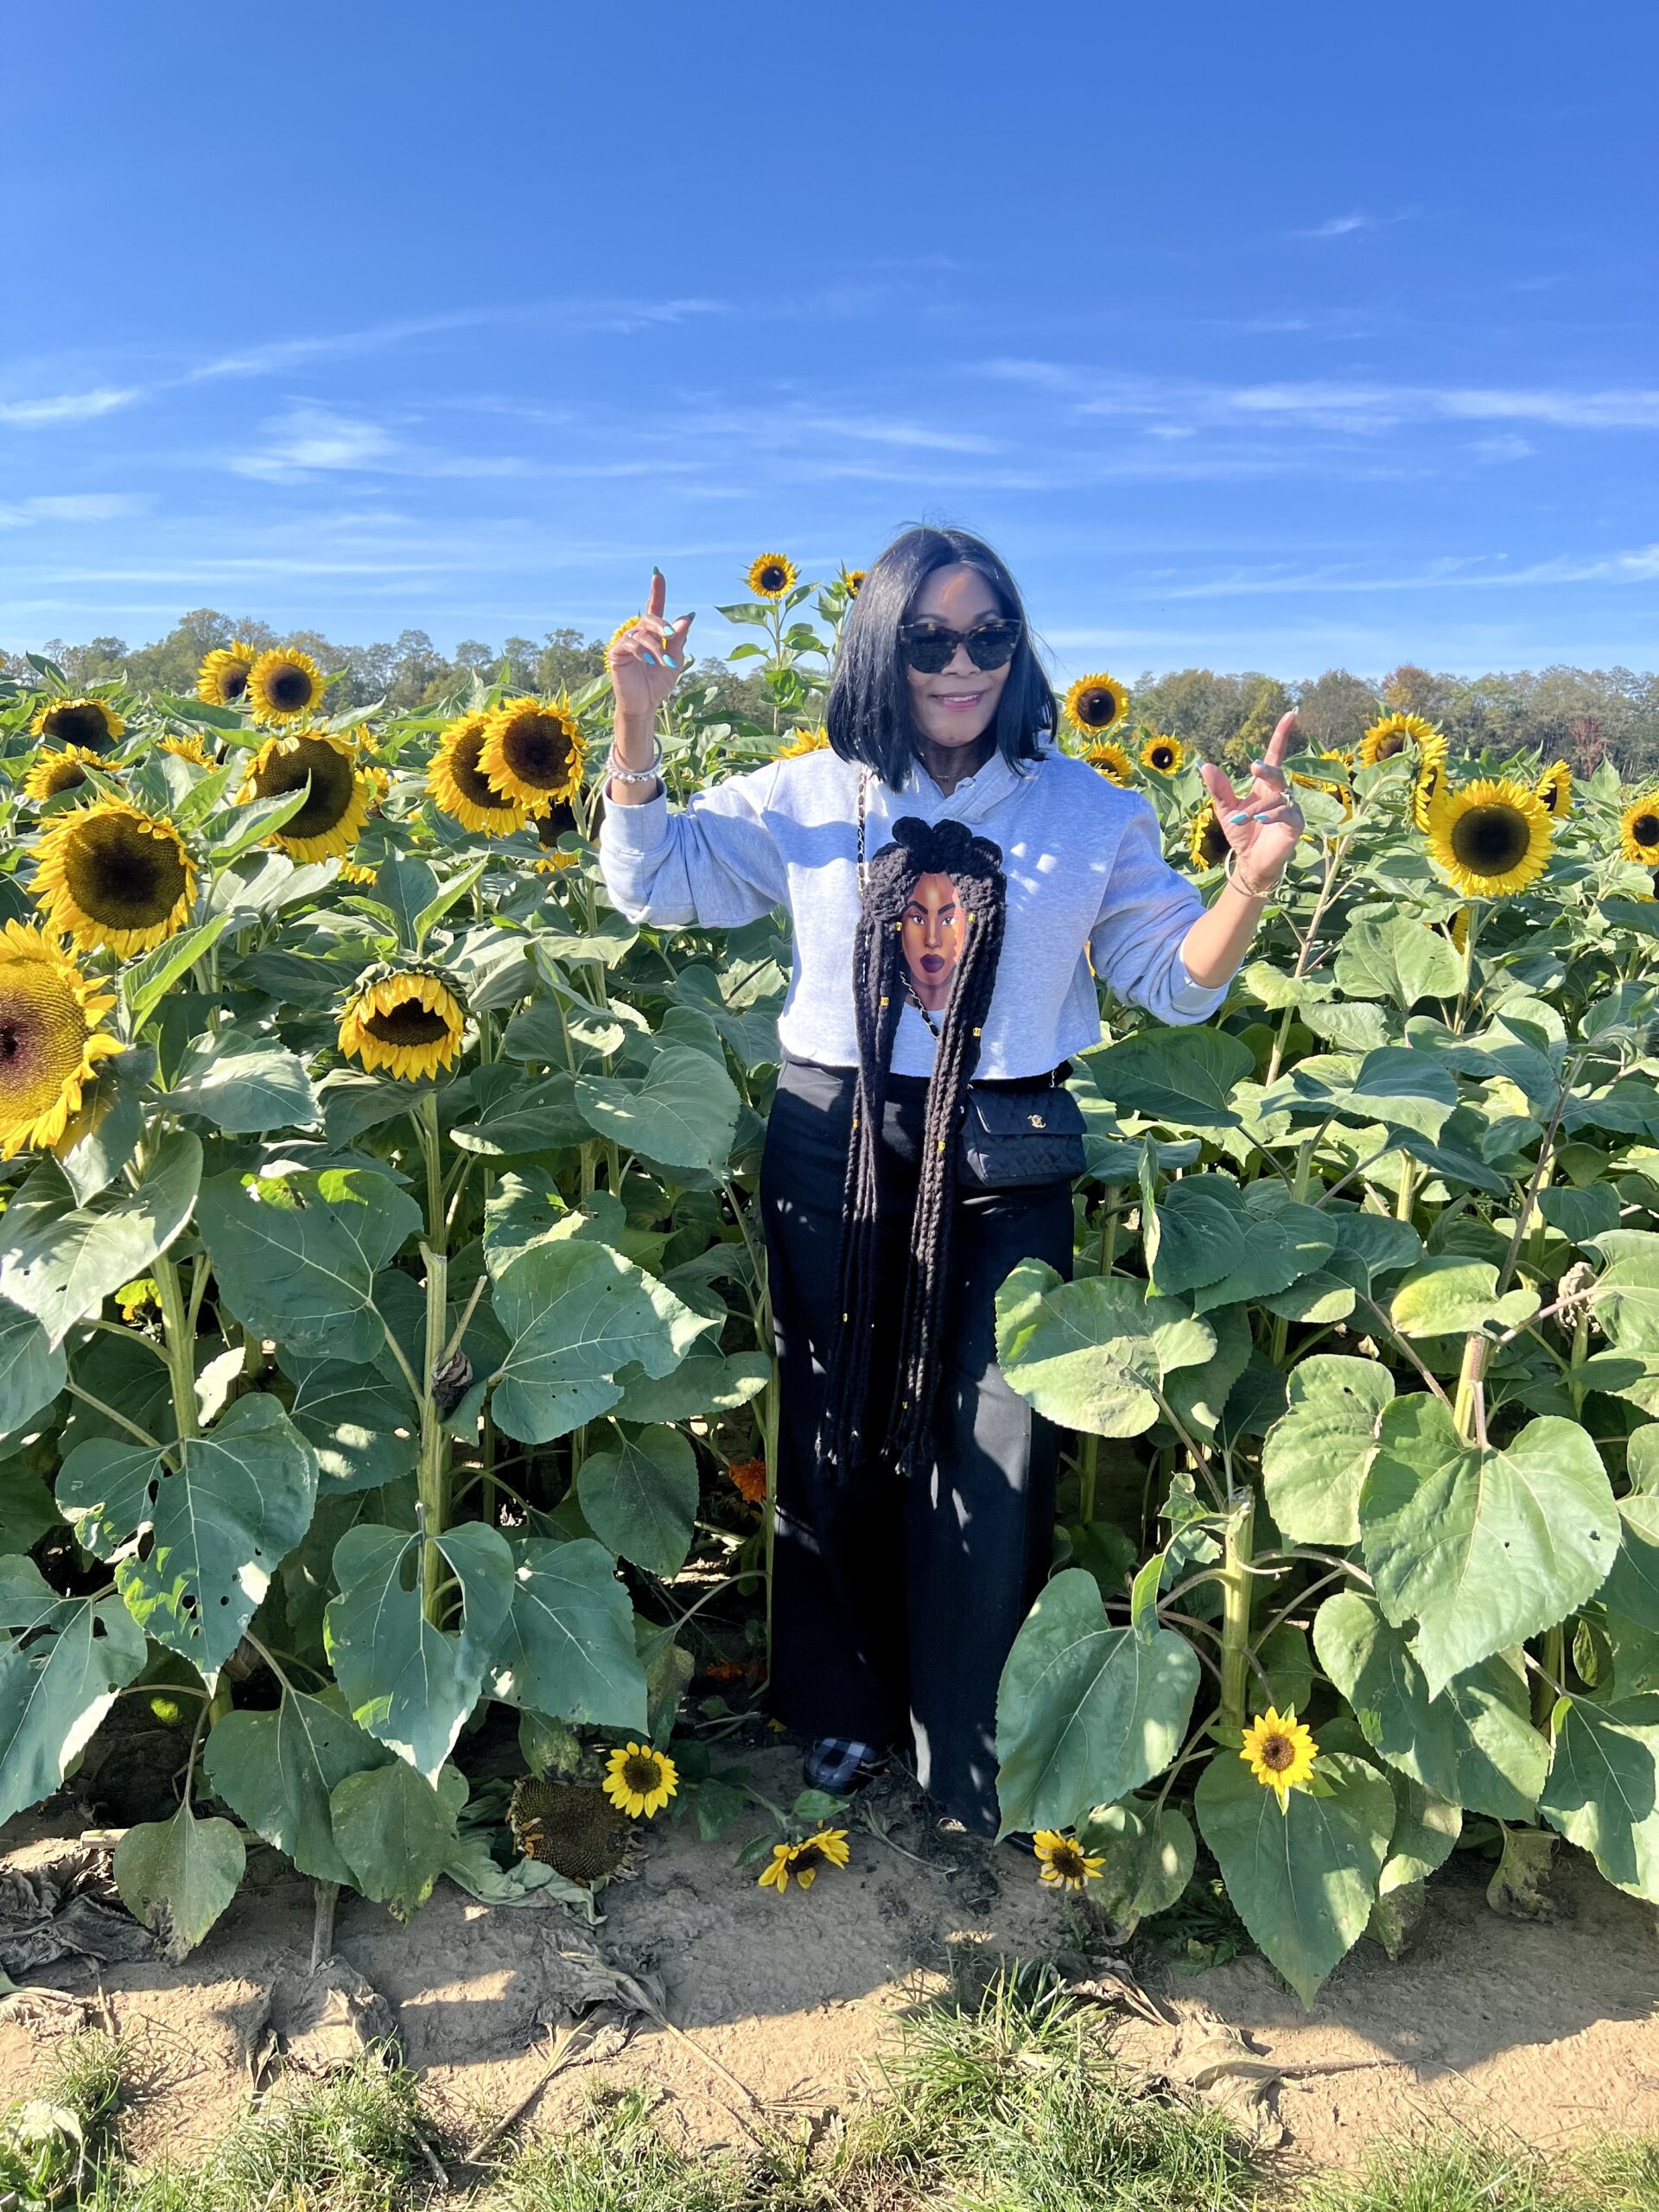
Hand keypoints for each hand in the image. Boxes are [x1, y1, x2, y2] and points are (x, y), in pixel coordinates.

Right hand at [608, 569, 694, 722]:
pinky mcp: (616, 653)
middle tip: (672, 635)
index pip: (654, 608)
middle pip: (649, 619)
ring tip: (665, 662)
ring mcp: (626, 642)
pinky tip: (648, 661)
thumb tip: (687, 617)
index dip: (657, 592)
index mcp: (653, 634)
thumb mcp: (675, 660)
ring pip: (642, 634)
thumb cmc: (658, 683)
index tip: (658, 574)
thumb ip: (679, 640)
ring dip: (656, 647)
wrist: (645, 704)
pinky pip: (630, 644)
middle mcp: (638, 634)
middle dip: (662, 625)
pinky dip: (642, 651)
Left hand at [1199, 712, 1304, 891]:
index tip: (1291, 714)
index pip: (1275, 755)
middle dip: (1267, 770)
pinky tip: (1259, 820)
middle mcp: (1280, 792)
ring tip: (1240, 819)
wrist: (1251, 861)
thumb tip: (1205, 764)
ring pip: (1277, 798)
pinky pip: (1286, 814)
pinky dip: (1272, 815)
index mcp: (1264, 785)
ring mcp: (1290, 808)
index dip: (1282, 735)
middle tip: (1253, 766)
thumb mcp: (1225, 809)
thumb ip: (1218, 789)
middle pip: (1277, 773)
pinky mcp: (1295, 825)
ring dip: (1257, 808)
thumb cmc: (1242, 833)